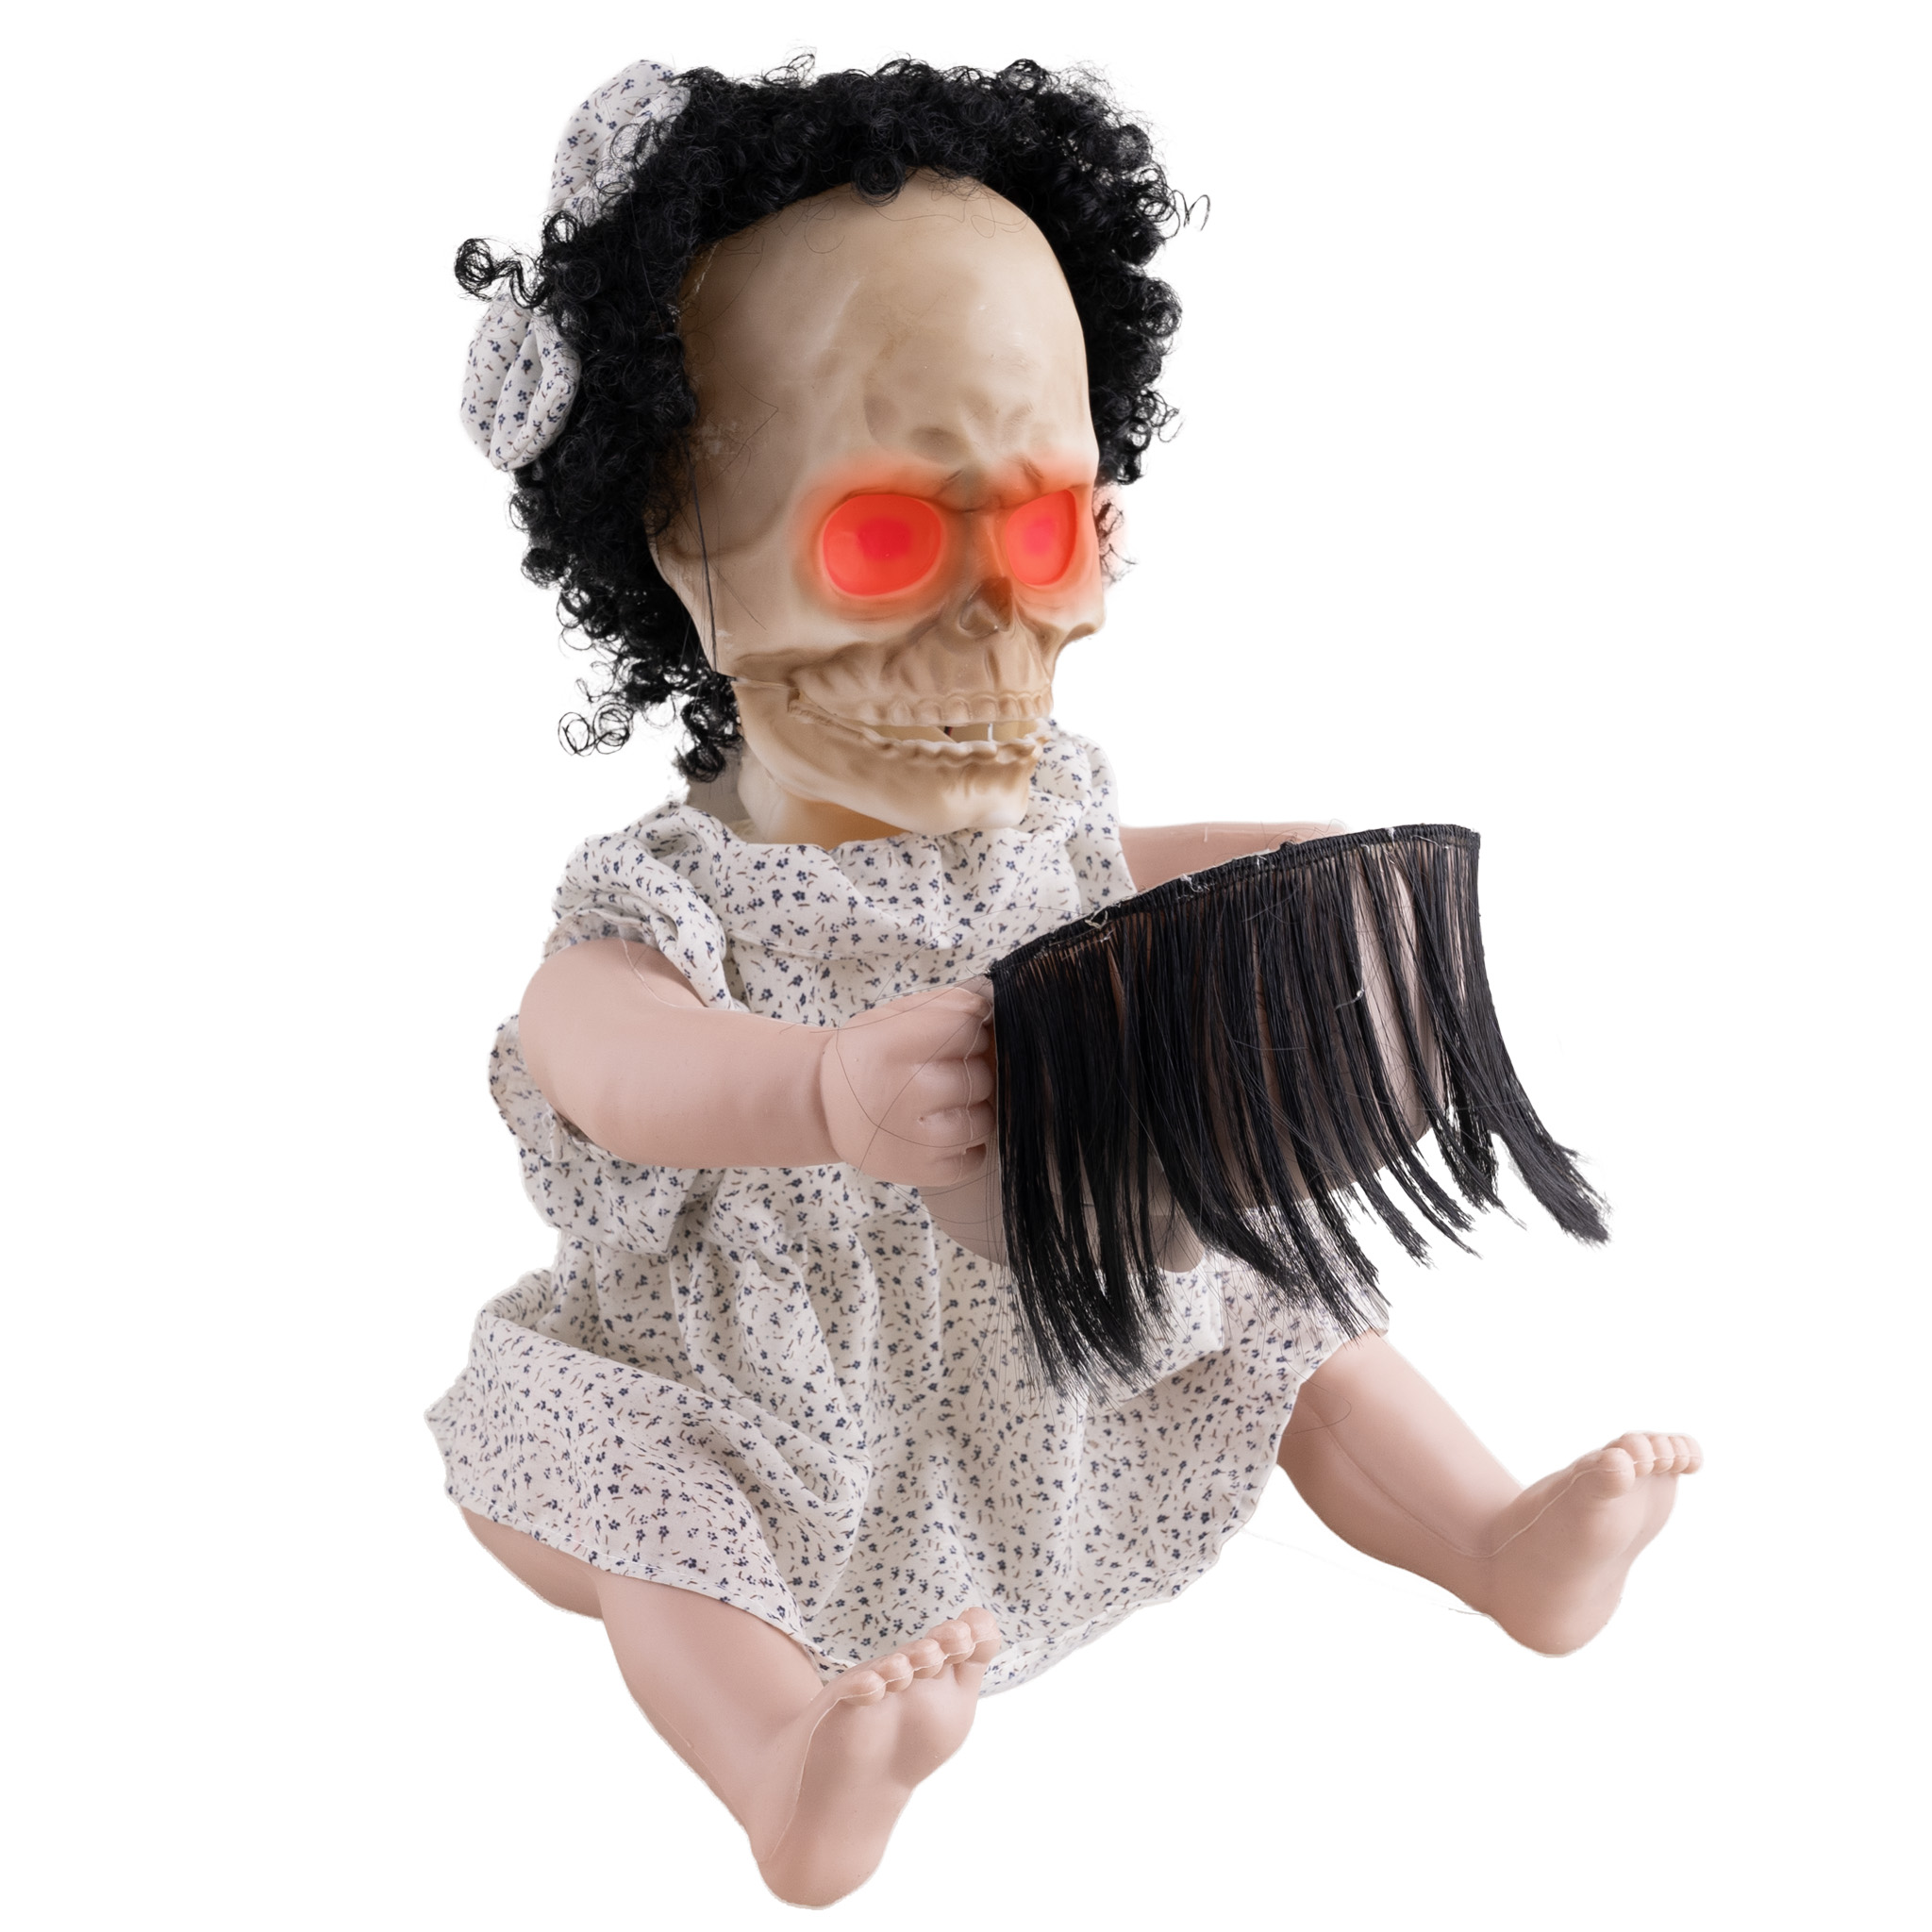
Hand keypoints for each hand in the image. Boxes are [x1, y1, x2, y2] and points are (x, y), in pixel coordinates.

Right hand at [817, 979, 993, 1188]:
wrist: (824, 1107)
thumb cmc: (867, 1057)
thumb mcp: (890, 1018)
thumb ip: (942, 1006)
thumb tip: (988, 1009)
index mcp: (890, 1048)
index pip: (965, 1029)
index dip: (966, 1029)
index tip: (955, 1035)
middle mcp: (903, 1095)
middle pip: (978, 1076)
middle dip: (968, 1070)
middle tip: (940, 1073)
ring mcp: (915, 1141)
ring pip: (983, 1119)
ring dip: (970, 1109)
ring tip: (941, 1104)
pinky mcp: (924, 1173)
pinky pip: (976, 1157)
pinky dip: (967, 1145)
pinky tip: (941, 1131)